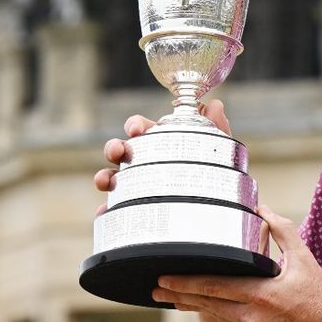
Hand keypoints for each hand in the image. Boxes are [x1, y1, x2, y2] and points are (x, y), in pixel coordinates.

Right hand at [93, 99, 231, 215]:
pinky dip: (107, 210)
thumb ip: (216, 128)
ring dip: (103, 176)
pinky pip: (115, 210)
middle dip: (114, 147)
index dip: (135, 125)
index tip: (137, 130)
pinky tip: (107, 212)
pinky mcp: (132, 210)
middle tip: (118, 151)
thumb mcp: (217, 152)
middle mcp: (142, 162)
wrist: (217, 216)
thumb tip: (215, 105)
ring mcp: (134, 186)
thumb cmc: (213, 175)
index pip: (141, 128)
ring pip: (111, 177)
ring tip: (104, 181)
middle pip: (120, 150)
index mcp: (159, 143)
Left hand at [151, 204, 321, 321]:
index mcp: (261, 293)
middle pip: (206, 303)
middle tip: (156, 289)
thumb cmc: (321, 295)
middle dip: (178, 295)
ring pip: (216, 315)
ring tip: (173, 298)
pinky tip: (210, 306)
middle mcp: (251, 316)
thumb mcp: (304, 258)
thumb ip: (281, 231)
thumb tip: (261, 209)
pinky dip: (220, 314)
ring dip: (195, 305)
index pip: (214, 285)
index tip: (165, 277)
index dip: (186, 282)